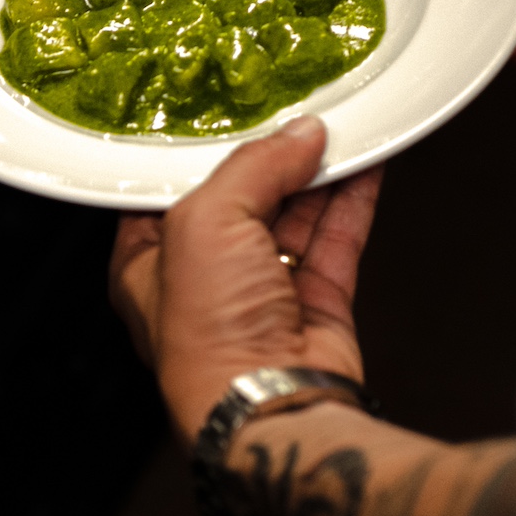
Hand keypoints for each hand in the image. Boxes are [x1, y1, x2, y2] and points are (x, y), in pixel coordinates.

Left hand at [109, 115, 383, 446]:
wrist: (275, 406)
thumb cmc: (210, 336)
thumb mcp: (205, 221)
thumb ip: (253, 167)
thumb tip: (297, 137)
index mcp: (151, 260)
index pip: (173, 188)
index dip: (202, 148)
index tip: (232, 108)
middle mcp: (206, 274)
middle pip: (242, 195)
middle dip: (272, 155)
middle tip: (297, 113)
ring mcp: (262, 288)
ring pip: (295, 211)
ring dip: (319, 170)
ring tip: (340, 126)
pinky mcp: (314, 299)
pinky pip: (335, 235)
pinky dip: (352, 198)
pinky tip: (365, 162)